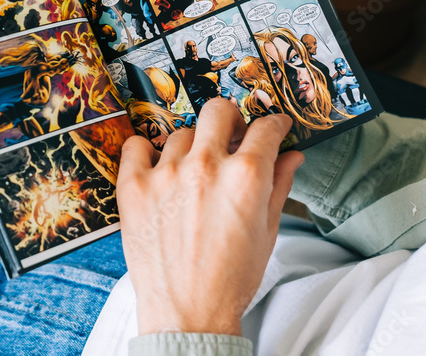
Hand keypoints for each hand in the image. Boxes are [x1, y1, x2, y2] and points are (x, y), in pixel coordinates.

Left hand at [117, 100, 302, 335]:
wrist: (188, 315)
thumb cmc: (230, 279)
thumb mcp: (267, 232)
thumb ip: (279, 186)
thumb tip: (291, 156)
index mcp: (245, 177)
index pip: (265, 128)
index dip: (273, 125)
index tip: (272, 127)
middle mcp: (205, 167)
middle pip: (219, 111)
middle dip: (231, 120)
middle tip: (230, 138)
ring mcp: (165, 174)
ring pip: (181, 133)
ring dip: (191, 147)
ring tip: (193, 175)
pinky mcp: (134, 186)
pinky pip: (136, 145)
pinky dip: (146, 152)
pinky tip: (157, 168)